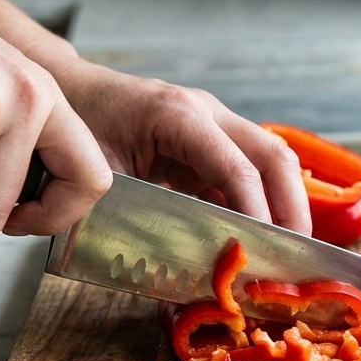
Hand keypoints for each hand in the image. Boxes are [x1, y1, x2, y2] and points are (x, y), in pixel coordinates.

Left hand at [47, 60, 312, 235]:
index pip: (237, 168)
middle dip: (291, 207)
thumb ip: (135, 216)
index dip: (257, 213)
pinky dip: (264, 203)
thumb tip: (178, 267)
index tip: (265, 253)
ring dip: (286, 204)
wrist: (64, 93)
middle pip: (273, 156)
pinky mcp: (212, 142)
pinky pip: (252, 171)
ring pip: (272, 161)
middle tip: (296, 255)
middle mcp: (206, 112)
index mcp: (178, 115)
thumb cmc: (74, 130)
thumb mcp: (98, 175)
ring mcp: (214, 123)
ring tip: (289, 251)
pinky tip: (262, 237)